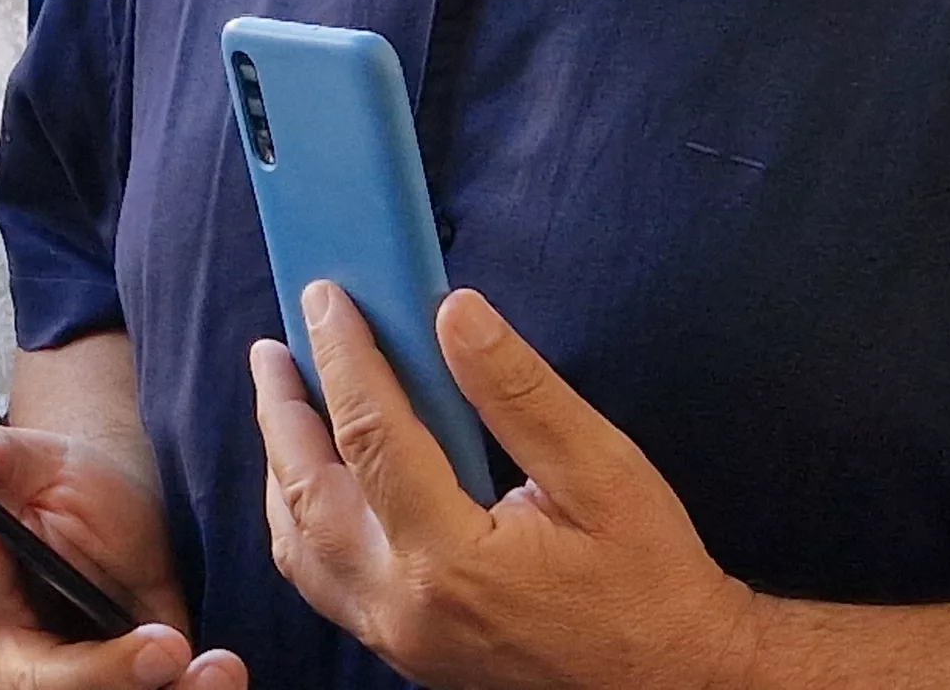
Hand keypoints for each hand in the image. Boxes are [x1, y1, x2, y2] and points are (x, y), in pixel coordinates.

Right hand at [0, 422, 243, 688]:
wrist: (125, 507)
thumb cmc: (68, 484)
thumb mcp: (41, 462)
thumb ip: (5, 456)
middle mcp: (27, 654)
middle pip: (53, 682)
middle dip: (108, 674)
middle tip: (167, 646)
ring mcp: (85, 678)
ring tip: (218, 670)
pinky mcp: (138, 685)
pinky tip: (222, 674)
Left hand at [252, 286, 758, 689]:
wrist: (674, 680)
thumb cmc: (649, 581)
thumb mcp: (603, 473)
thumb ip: (519, 391)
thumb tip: (454, 312)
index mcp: (451, 560)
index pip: (371, 435)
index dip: (343, 356)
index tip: (324, 298)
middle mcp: (403, 605)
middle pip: (307, 492)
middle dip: (283, 411)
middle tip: (276, 347)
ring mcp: (395, 636)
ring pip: (299, 545)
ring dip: (283, 467)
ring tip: (286, 401)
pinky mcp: (401, 648)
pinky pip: (321, 579)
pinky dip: (303, 520)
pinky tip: (319, 477)